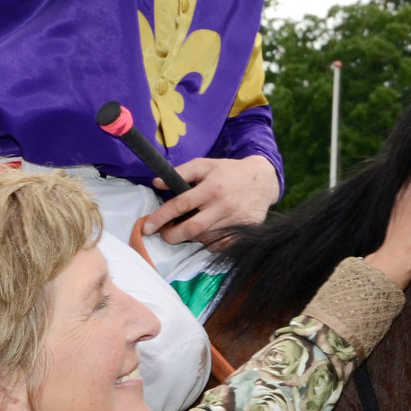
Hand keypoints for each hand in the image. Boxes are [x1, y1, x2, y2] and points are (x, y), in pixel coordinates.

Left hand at [142, 155, 279, 244]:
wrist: (263, 180)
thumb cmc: (229, 172)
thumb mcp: (205, 165)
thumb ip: (180, 172)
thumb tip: (157, 183)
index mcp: (212, 188)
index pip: (180, 205)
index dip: (161, 217)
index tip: (147, 227)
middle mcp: (223, 206)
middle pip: (192, 229)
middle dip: (172, 236)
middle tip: (165, 235)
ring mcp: (235, 221)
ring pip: (205, 238)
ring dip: (191, 237)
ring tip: (188, 228)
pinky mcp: (244, 231)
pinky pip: (220, 245)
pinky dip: (209, 242)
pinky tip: (207, 232)